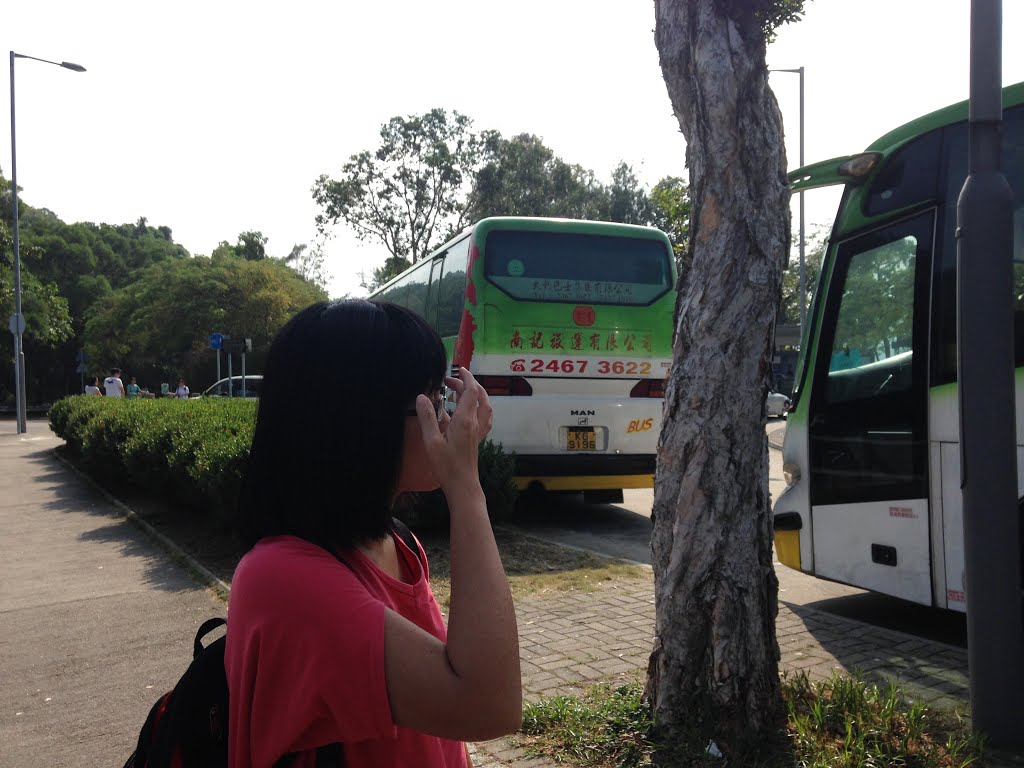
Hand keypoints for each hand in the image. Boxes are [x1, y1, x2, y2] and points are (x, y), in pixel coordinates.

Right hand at [414, 367, 492, 491]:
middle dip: (467, 383)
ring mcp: (478, 432)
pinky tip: (470, 410)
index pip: (471, 391)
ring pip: (484, 406)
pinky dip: (480, 407)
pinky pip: (485, 417)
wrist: (463, 486)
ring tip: (461, 390)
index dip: (466, 377)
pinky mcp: (477, 439)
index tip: (457, 369)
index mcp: (465, 420)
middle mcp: (475, 423)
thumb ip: (427, 418)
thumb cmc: (446, 466)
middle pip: (478, 396)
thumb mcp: (431, 441)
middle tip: (450, 380)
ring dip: (476, 394)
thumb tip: (422, 397)